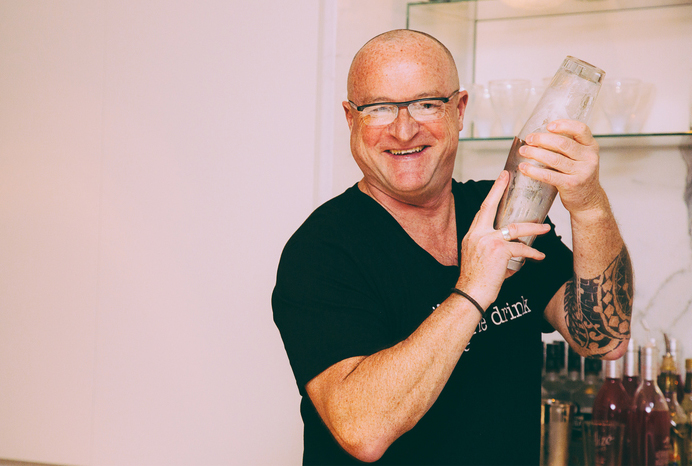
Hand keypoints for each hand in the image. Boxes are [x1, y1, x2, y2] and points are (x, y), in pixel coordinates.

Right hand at [457, 171, 551, 308]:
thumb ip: (489, 247)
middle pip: (490, 207)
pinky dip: (532, 253)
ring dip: (533, 229)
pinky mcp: (499, 251)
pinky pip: (521, 248)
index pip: (482, 210)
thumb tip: (510, 247)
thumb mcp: (476, 258)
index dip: (492, 193)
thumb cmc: (475, 280)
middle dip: (499, 189)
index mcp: (472, 234)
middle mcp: (477, 234)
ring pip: (515, 228)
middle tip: (509, 177)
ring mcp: (487, 241)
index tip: (500, 179)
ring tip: (546, 229)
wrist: (470, 294)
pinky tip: (539, 256)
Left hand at [518, 119, 606, 215]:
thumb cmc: (579, 175)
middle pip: (563, 144)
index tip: (548, 126)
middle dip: (542, 139)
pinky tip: (524, 167)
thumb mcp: (581, 157)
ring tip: (523, 151)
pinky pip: (549, 175)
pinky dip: (534, 171)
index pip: (581, 129)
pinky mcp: (572, 185)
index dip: (564, 125)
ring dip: (535, 153)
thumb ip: (569, 146)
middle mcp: (589, 158)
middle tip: (529, 139)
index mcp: (591, 147)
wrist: (588, 200)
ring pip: (554, 159)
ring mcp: (582, 172)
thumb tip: (540, 135)